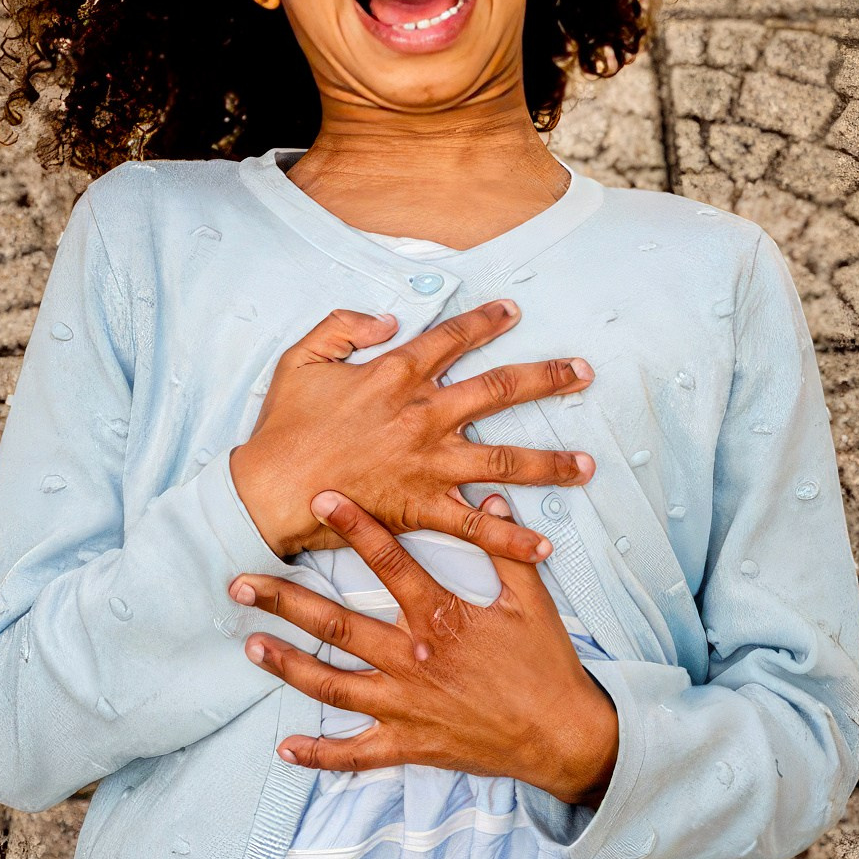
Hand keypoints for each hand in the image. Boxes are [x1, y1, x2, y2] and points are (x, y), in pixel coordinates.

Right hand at [229, 300, 594, 563]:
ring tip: (588, 464)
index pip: (453, 338)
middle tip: (584, 373)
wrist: (270, 490)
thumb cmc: (283, 426)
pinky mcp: (422, 508)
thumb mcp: (301, 357)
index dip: (486, 321)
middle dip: (548, 378)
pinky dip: (512, 540)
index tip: (513, 311)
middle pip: (500, 390)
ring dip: (551, 462)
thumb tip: (389, 319)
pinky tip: (544, 547)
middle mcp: (424, 415)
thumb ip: (344, 327)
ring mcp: (429, 463)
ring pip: (505, 459)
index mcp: (396, 374)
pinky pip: (477, 528)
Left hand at [230, 491, 619, 806]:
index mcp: (440, 617)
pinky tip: (286, 749)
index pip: (388, 560)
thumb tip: (491, 500)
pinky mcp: (409, 744)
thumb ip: (506, 550)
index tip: (319, 497)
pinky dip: (320, 755)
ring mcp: (405, 705)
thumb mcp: (531, 601)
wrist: (563, 736)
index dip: (353, 525)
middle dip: (284, 600)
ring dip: (287, 664)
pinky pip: (356, 754)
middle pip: (336, 623)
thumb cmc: (546, 665)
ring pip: (332, 684)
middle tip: (239, 582)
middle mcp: (412, 659)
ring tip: (250, 645)